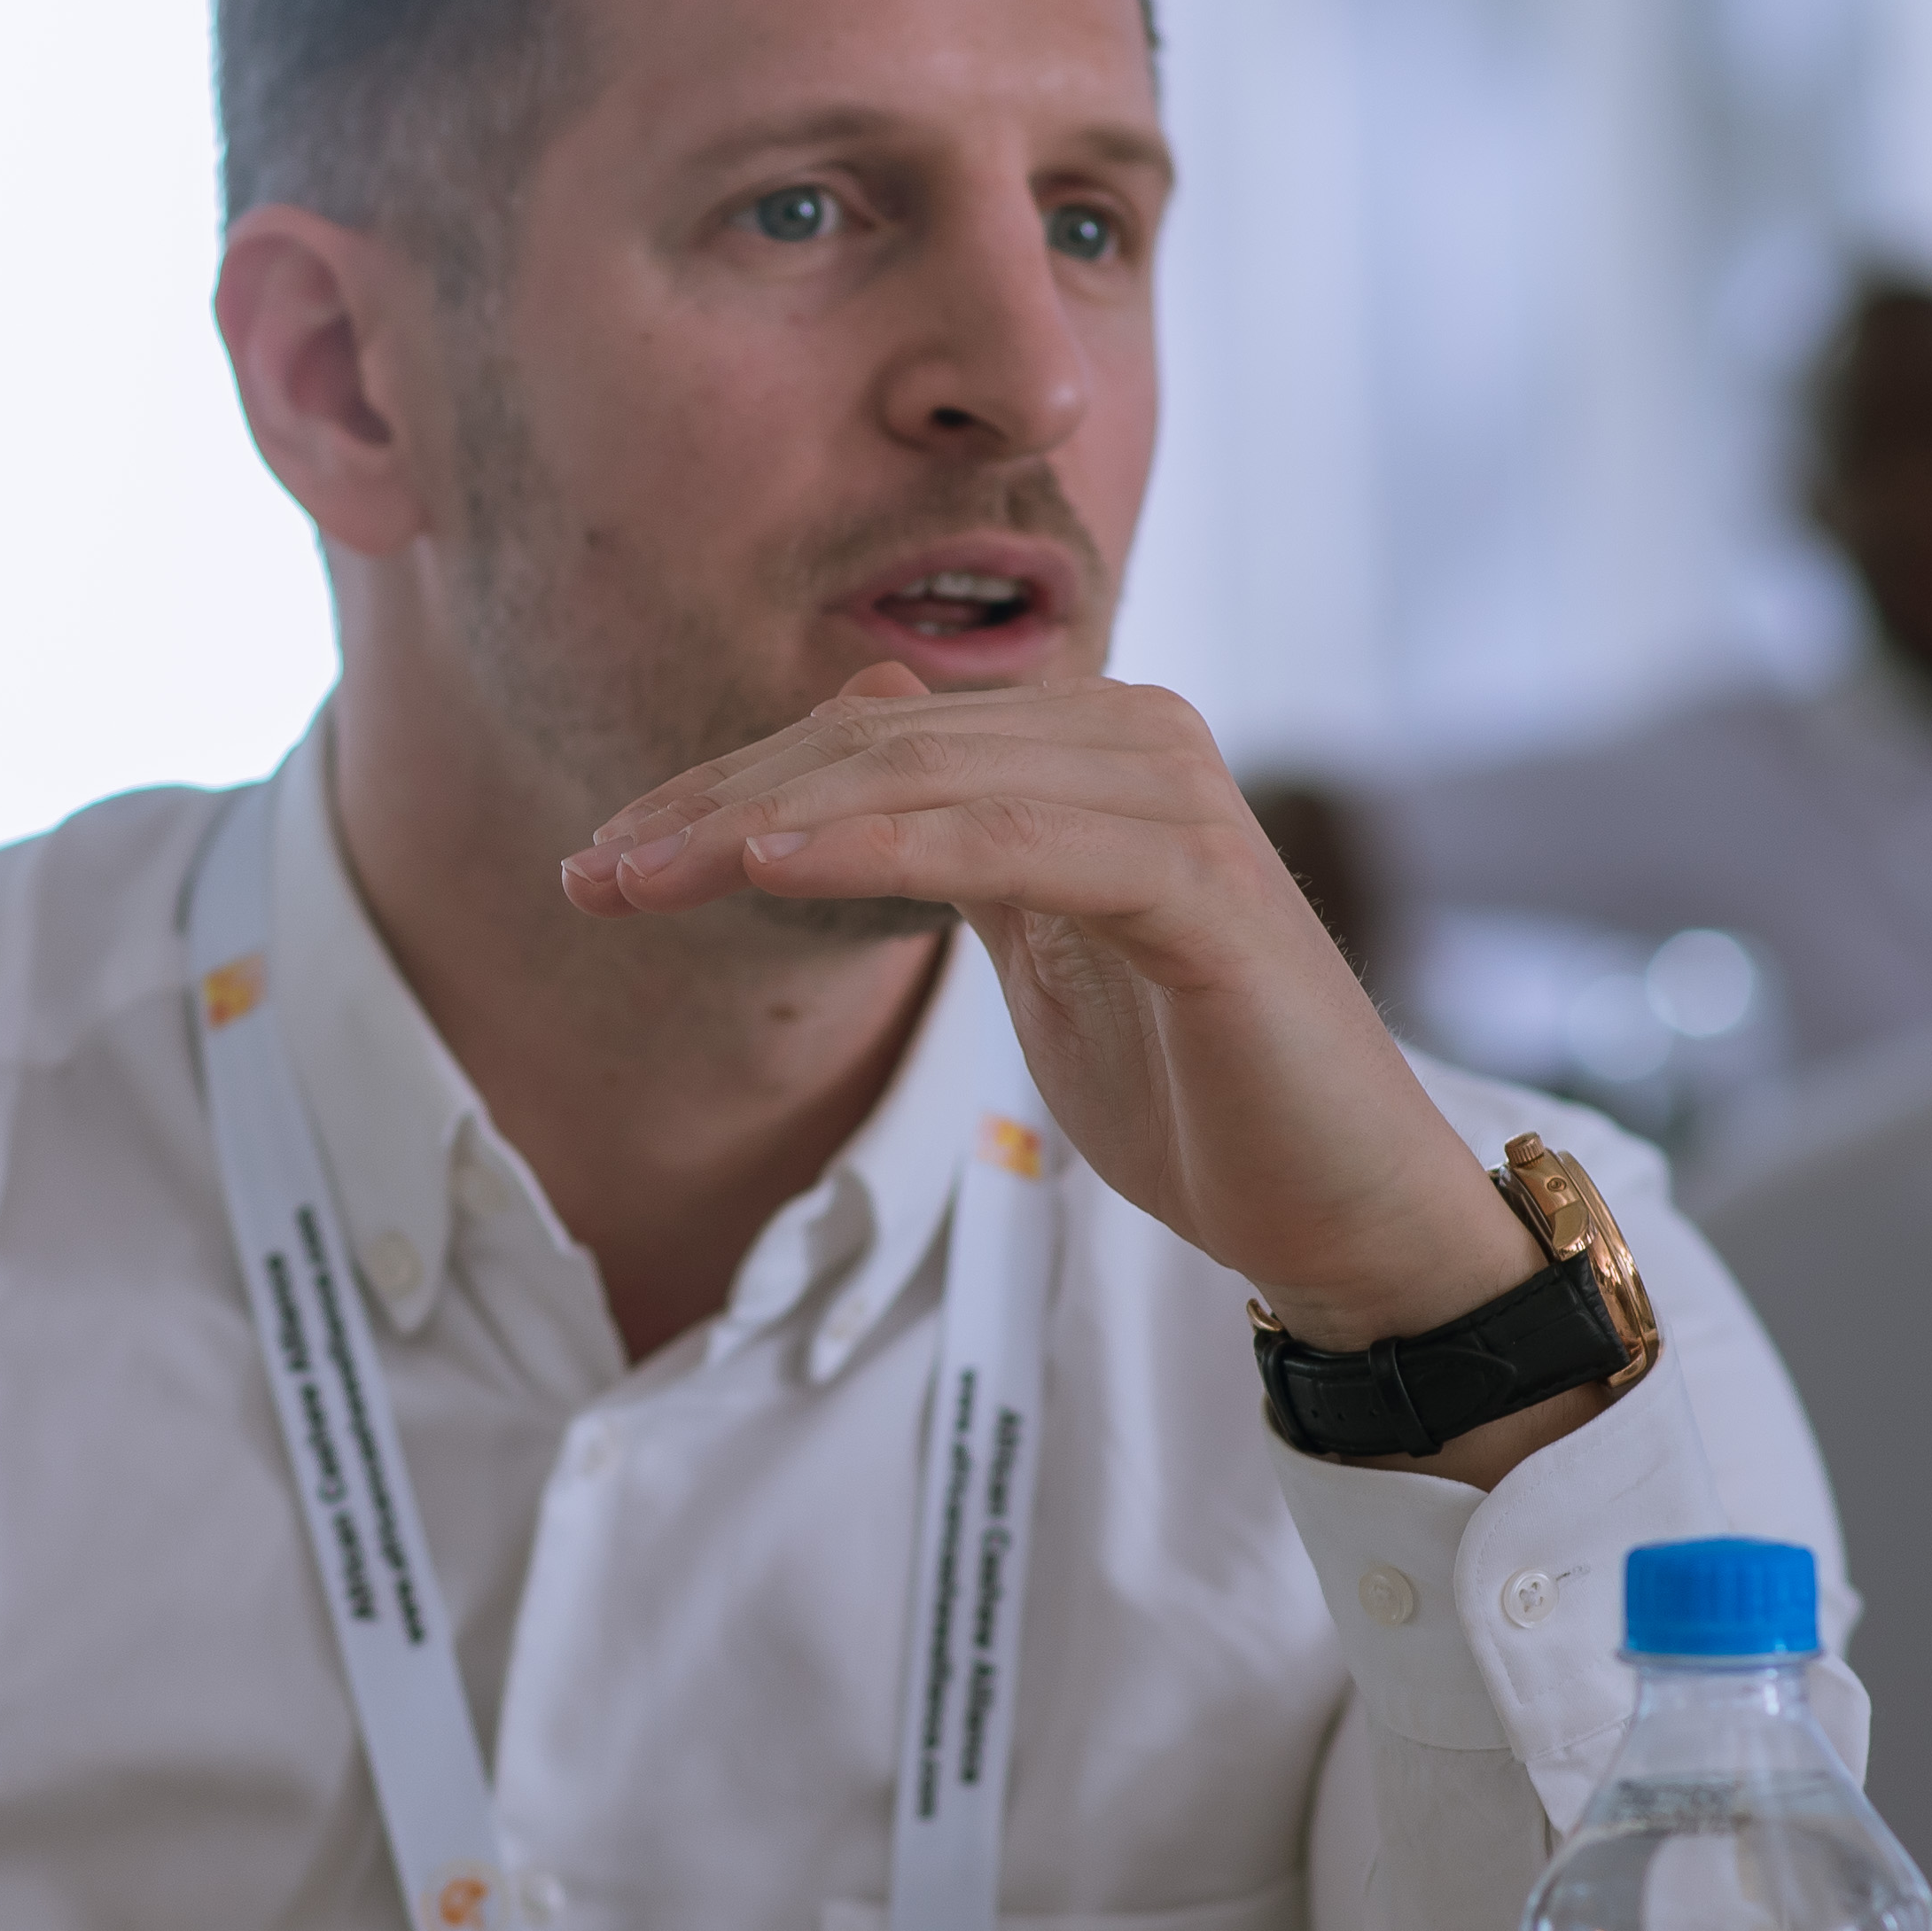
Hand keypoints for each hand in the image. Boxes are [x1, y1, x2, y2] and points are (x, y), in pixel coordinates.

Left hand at [561, 669, 1581, 1469]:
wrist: (1340, 1207)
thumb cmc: (1190, 1089)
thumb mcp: (1040, 944)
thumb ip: (958, 835)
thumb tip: (857, 723)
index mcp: (1091, 743)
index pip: (869, 742)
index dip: (723, 788)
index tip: (603, 857)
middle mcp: (1135, 738)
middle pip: (878, 751)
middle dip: (716, 808)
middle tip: (590, 873)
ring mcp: (1171, 801)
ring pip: (927, 784)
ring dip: (766, 824)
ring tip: (644, 874)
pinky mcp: (1198, 885)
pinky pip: (1013, 846)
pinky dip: (887, 850)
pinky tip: (774, 868)